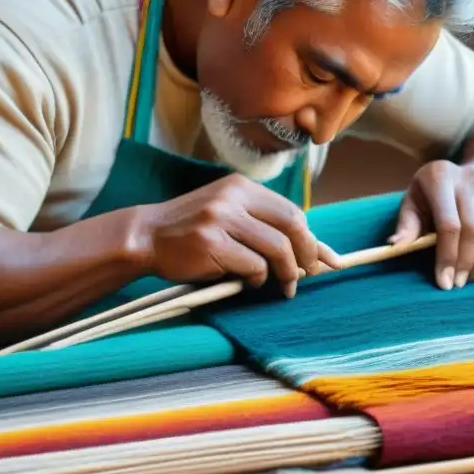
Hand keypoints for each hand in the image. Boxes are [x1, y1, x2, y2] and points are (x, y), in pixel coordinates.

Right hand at [134, 174, 340, 297]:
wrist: (145, 235)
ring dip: (286, 272)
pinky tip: (245, 281)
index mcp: (241, 187)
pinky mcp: (211, 242)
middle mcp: (234, 197)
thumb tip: (312, 251)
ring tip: (283, 286)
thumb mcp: (227, 213)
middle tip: (307, 276)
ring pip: (277, 248)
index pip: (291, 211)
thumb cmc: (191, 230)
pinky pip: (252, 265)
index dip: (313, 239)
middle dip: (307, 255)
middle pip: (292, 225)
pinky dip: (256, 278)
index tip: (328, 260)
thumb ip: (262, 225)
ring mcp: (221, 218)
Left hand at [390, 161, 473, 290]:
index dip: (447, 255)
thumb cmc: (429, 195)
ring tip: (467, 278)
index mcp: (440, 177)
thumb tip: (396, 246)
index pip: (448, 224)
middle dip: (465, 263)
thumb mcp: (412, 203)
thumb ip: (406, 225)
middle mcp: (470, 179)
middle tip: (456, 284)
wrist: (460, 176)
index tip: (443, 282)